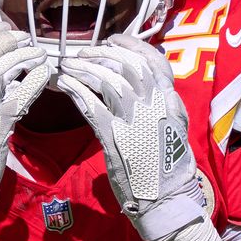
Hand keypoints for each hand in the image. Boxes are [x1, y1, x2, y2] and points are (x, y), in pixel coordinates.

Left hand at [57, 35, 205, 240]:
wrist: (167, 200)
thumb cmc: (169, 168)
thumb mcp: (175, 130)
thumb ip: (165, 106)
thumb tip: (152, 88)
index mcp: (171, 102)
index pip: (154, 61)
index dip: (132, 45)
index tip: (112, 39)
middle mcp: (155, 106)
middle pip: (127, 65)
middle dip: (102, 54)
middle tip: (83, 52)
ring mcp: (135, 121)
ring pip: (108, 80)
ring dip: (84, 68)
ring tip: (68, 65)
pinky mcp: (116, 138)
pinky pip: (92, 106)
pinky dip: (76, 91)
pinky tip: (65, 84)